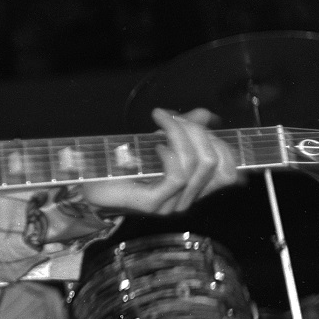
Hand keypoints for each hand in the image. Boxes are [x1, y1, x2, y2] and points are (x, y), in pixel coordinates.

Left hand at [81, 108, 240, 215]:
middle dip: (197, 131)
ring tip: (161, 121)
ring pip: (195, 165)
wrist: (90, 184)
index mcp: (193, 187)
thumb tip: (204, 114)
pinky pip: (177, 176)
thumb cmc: (124, 164)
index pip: (228, 171)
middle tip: (173, 117)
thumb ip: (183, 130)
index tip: (196, 121)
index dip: (220, 143)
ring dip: (179, 134)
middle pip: (212, 162)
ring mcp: (170, 204)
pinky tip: (156, 145)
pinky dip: (171, 154)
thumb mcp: (157, 141)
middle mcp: (186, 199)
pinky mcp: (152, 204)